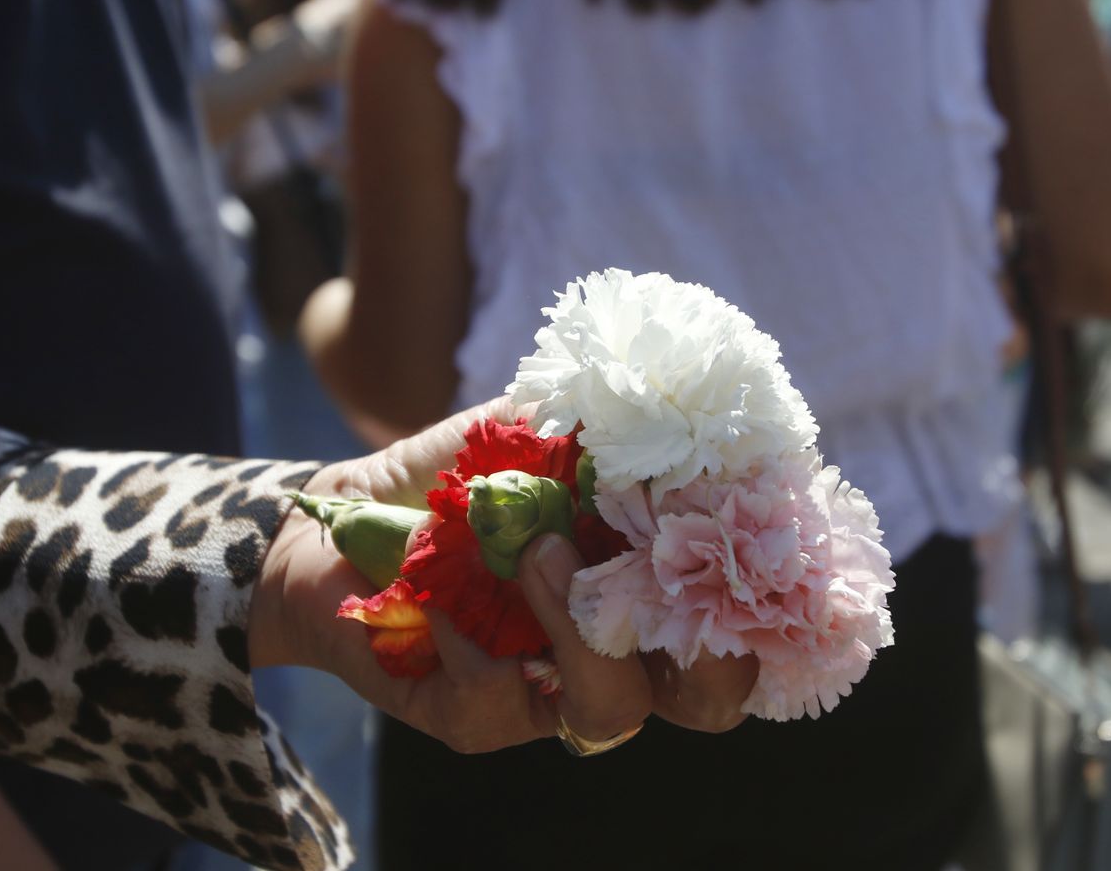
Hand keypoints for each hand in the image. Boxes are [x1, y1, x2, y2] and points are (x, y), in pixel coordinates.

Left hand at [251, 400, 757, 752]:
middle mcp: (616, 650)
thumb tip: (679, 390)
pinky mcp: (473, 720)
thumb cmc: (454, 477)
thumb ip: (600, 418)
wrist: (336, 521)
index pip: (743, 615)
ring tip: (537, 553)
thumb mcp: (527, 428)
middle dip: (714, 659)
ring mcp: (546, 692)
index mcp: (649, 585)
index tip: (765, 529)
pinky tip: (436, 597)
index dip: (774, 594)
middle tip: (673, 578)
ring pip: (610, 711)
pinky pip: (497, 709)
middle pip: (709, 700)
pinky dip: (472, 647)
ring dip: (586, 634)